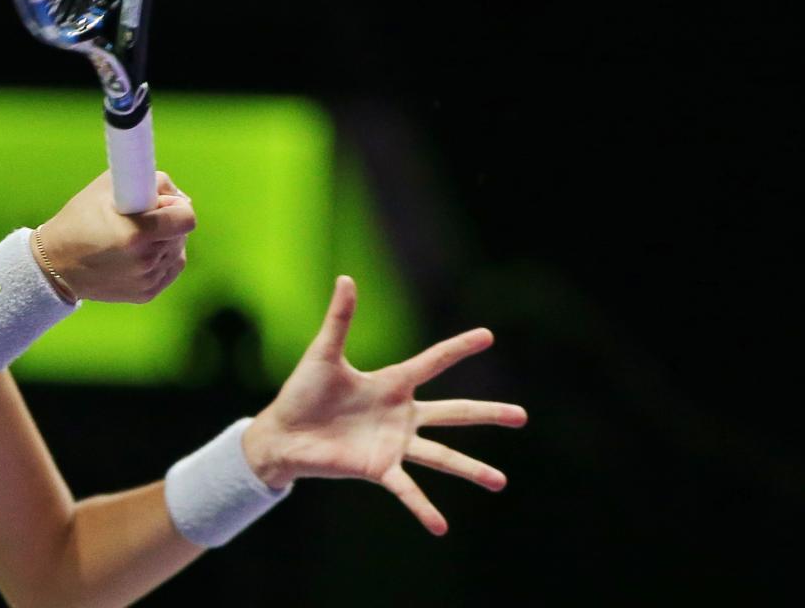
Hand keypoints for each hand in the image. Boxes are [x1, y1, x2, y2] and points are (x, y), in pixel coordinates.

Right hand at [35, 171, 193, 303]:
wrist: (55, 264)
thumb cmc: (80, 219)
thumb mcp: (108, 186)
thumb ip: (151, 183)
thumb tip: (181, 197)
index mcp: (137, 233)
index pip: (186, 218)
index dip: (177, 206)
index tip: (161, 204)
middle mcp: (145, 260)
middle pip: (182, 234)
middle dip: (168, 222)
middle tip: (142, 219)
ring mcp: (146, 280)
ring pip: (177, 252)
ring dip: (165, 241)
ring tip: (135, 237)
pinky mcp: (146, 294)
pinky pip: (170, 269)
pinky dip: (162, 258)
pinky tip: (140, 252)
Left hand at [242, 276, 526, 534]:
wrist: (282, 433)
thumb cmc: (302, 392)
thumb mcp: (324, 353)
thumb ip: (340, 319)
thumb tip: (346, 277)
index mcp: (392, 383)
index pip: (434, 362)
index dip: (459, 348)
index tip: (488, 335)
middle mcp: (401, 415)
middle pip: (454, 412)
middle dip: (488, 413)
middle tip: (522, 416)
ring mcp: (394, 444)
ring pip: (441, 456)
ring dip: (470, 469)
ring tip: (500, 482)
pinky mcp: (378, 468)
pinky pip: (407, 489)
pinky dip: (423, 507)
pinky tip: (442, 526)